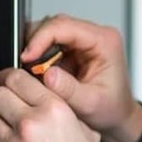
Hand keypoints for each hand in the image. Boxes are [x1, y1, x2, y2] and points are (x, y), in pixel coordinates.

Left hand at [0, 68, 102, 141]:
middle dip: (2, 98)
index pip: (18, 78)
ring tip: (10, 130)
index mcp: (52, 109)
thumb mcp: (86, 130)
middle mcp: (30, 123)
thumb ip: (67, 110)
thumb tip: (52, 99)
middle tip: (8, 105)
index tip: (9, 80)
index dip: (11, 77)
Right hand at [19, 14, 141, 141]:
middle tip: (24, 65)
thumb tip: (47, 74)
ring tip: (32, 71)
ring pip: (49, 31)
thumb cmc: (111, 109)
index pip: (64, 25)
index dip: (40, 39)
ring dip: (36, 49)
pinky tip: (38, 72)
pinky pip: (49, 44)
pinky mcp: (73, 49)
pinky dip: (39, 56)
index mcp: (104, 41)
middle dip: (35, 43)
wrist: (117, 117)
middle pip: (54, 24)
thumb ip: (68, 90)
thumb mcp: (90, 104)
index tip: (26, 57)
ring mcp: (83, 41)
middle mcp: (94, 36)